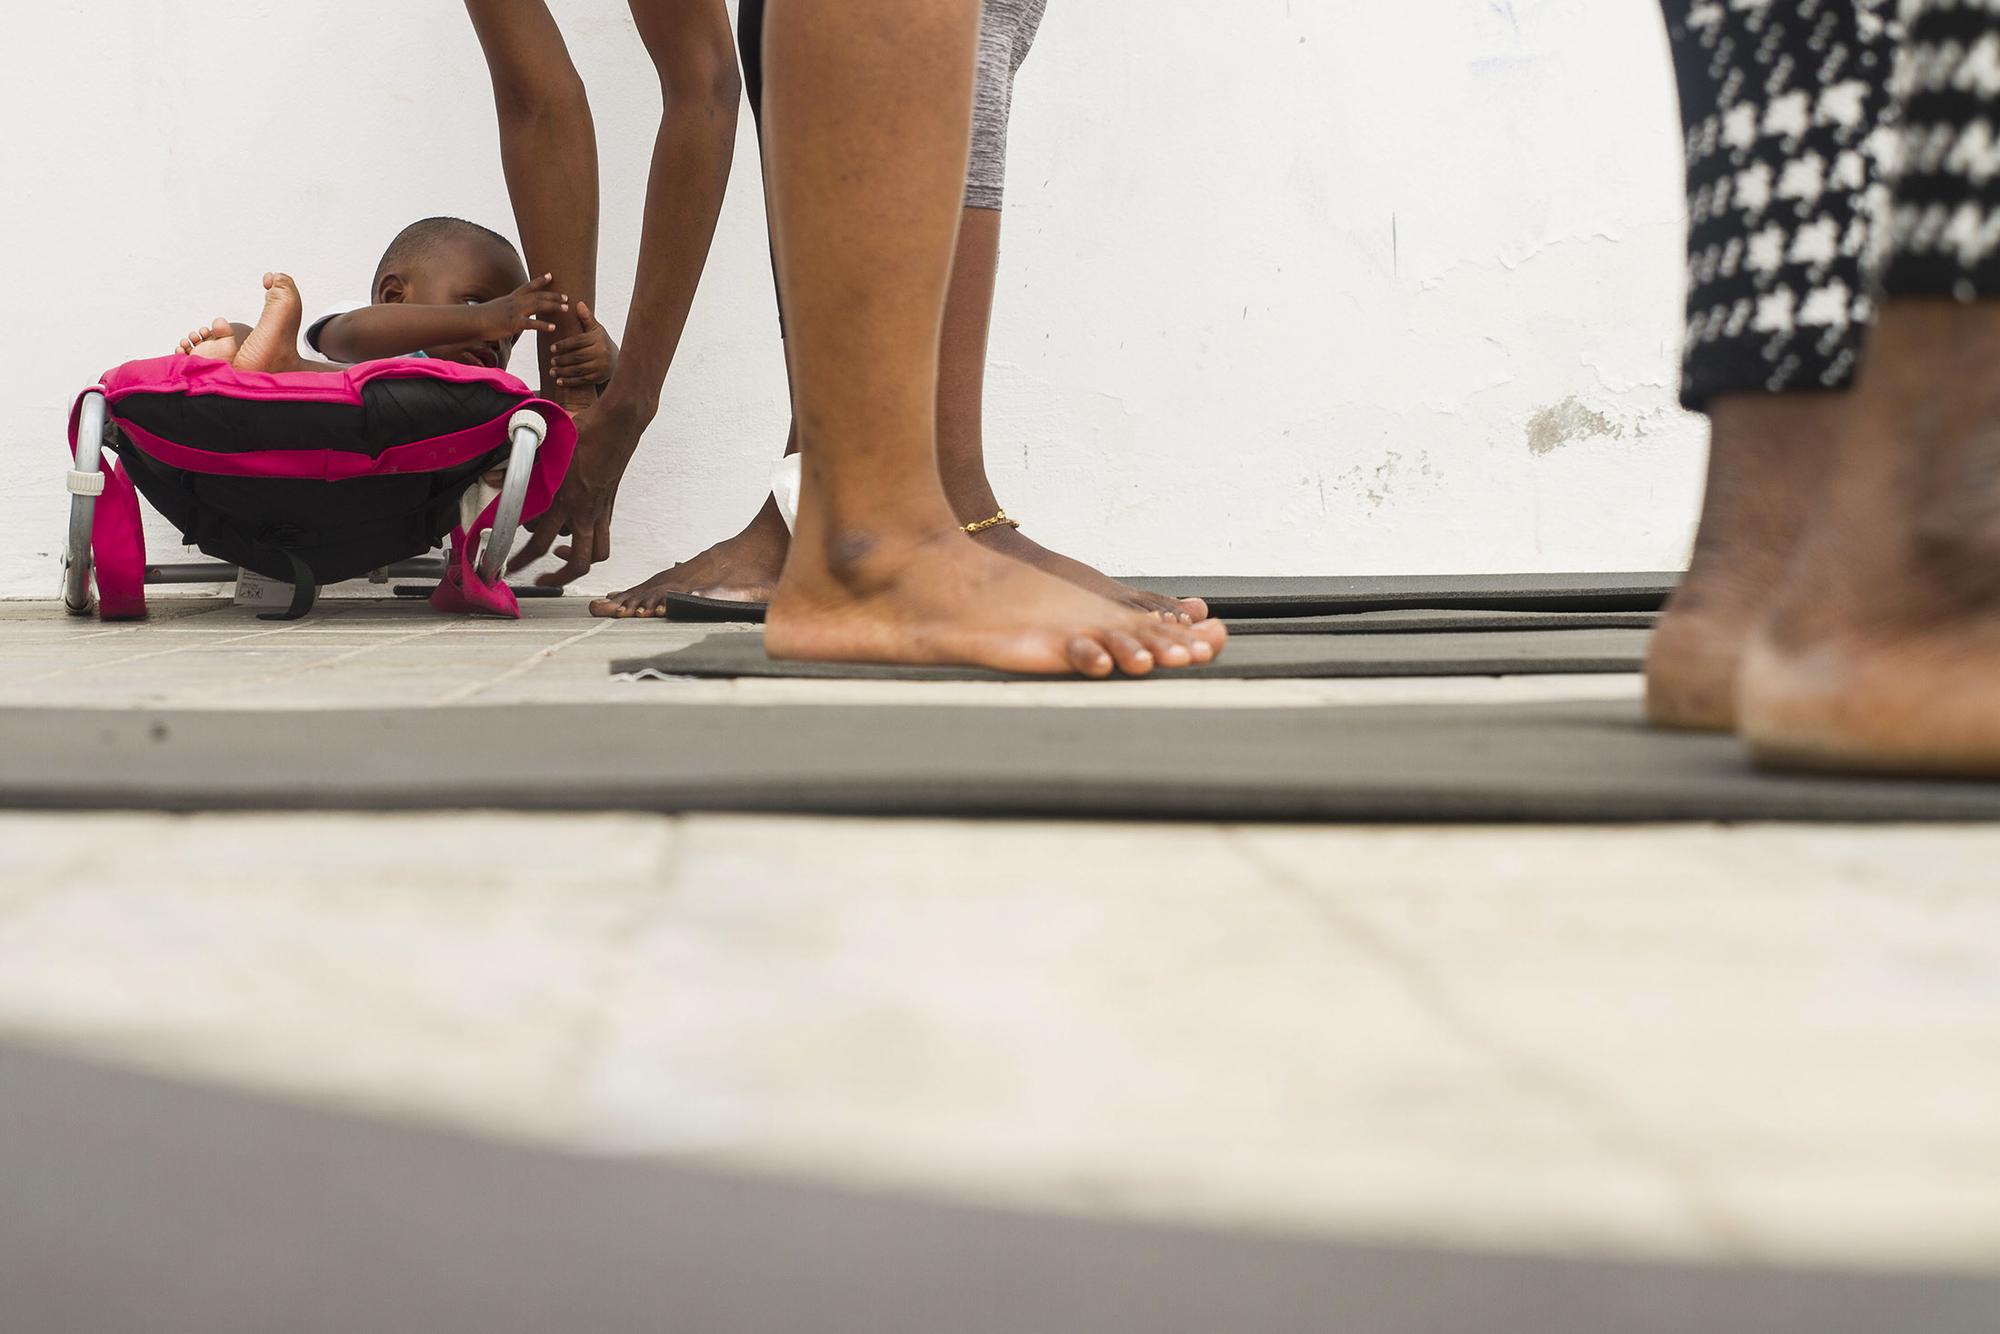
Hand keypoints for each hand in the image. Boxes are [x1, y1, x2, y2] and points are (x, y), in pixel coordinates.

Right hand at [479, 273, 568, 341]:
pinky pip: (532, 324)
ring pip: (538, 306)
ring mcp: (515, 312)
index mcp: (511, 299)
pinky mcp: (514, 323)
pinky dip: (543, 325)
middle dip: (553, 295)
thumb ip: (507, 312)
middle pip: (538, 296)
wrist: (472, 321)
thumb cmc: (482, 318)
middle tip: (567, 297)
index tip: (550, 275)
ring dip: (553, 306)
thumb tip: (511, 317)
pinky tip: (553, 328)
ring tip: (565, 308)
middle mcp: (515, 302)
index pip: (528, 287)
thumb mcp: (496, 310)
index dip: (539, 281)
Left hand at [507, 394, 649, 586]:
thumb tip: (491, 478)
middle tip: (538, 579)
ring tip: (561, 561)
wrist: (618, 425)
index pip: (539, 542)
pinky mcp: (609, 508)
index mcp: (563, 500)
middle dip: (554, 578)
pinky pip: (602, 537)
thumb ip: (518, 467)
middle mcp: (582, 512)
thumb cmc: (584, 432)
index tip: (509, 565)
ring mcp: (599, 512)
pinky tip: (576, 534)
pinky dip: (591, 544)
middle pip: (575, 563)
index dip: (522, 559)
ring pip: (595, 555)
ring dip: (578, 565)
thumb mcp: (546, 448)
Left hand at [549, 300, 618, 388]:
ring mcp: (600, 366)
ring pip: (578, 370)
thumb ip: (586, 318)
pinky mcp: (599, 377)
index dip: (564, 345)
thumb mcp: (596, 329)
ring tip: (552, 371)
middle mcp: (601, 353)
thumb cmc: (602, 342)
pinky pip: (582, 380)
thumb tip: (578, 303)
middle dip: (563, 360)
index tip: (552, 348)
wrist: (619, 361)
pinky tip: (559, 381)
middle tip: (552, 361)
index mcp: (598, 339)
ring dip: (563, 372)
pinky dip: (569, 381)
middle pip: (577, 357)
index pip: (578, 342)